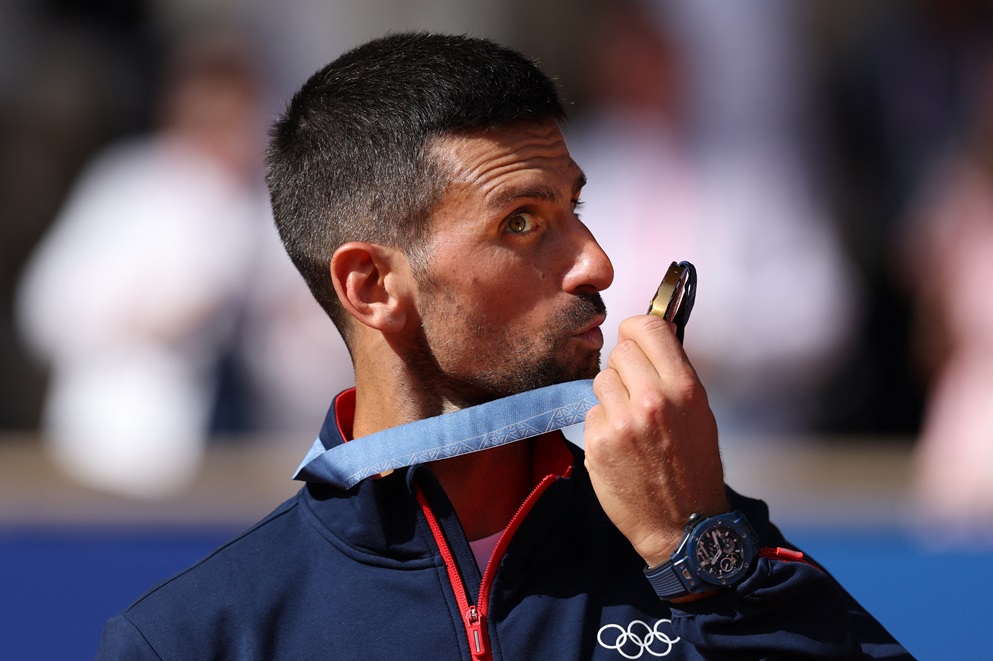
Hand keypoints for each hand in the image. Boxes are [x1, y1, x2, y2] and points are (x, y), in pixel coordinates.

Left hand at [584, 315, 727, 566]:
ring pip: (601, 381)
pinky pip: (591, 413)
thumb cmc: (694, 467)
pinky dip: (602, 426)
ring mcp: (621, 423)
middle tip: (636, 392)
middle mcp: (652, 401)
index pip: (648, 326)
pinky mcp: (597, 443)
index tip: (636, 339)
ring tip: (631, 424)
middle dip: (624, 368)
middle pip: (619, 352)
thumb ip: (673, 372)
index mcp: (683, 389)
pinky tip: (620, 447)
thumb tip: (652, 332)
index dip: (637, 329)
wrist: (683, 525)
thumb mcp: (699, 413)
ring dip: (611, 397)